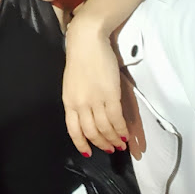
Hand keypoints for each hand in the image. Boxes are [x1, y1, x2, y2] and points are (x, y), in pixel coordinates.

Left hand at [63, 22, 128, 155]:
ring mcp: (95, 100)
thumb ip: (79, 101)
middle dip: (102, 144)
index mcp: (68, 102)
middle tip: (111, 149)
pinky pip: (116, 119)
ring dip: (114, 139)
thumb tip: (89, 116)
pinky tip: (125, 134)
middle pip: (91, 132)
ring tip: (121, 144)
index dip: (82, 144)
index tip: (88, 152)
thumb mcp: (72, 84)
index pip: (73, 130)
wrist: (86, 41)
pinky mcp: (110, 94)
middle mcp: (80, 104)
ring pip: (105, 128)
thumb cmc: (80, 59)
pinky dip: (121, 129)